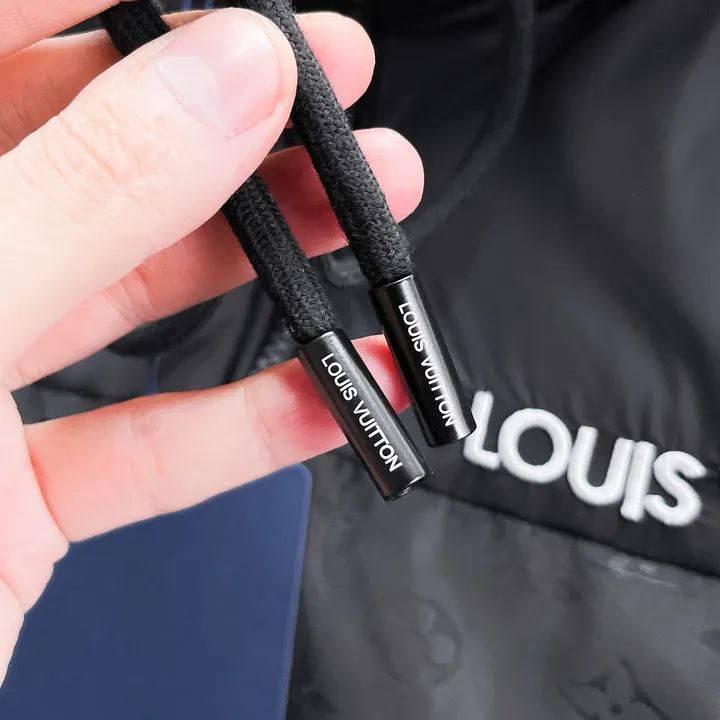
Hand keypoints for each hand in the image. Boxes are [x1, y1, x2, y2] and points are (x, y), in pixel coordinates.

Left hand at [0, 2, 423, 684]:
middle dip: (235, 128)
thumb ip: (88, 197)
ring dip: (273, 268)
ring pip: (139, 301)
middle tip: (331, 98)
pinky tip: (337, 391)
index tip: (237, 0)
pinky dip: (253, 423)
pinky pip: (153, 438)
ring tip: (368, 222)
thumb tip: (224, 81)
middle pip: (91, 164)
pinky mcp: (22, 494)